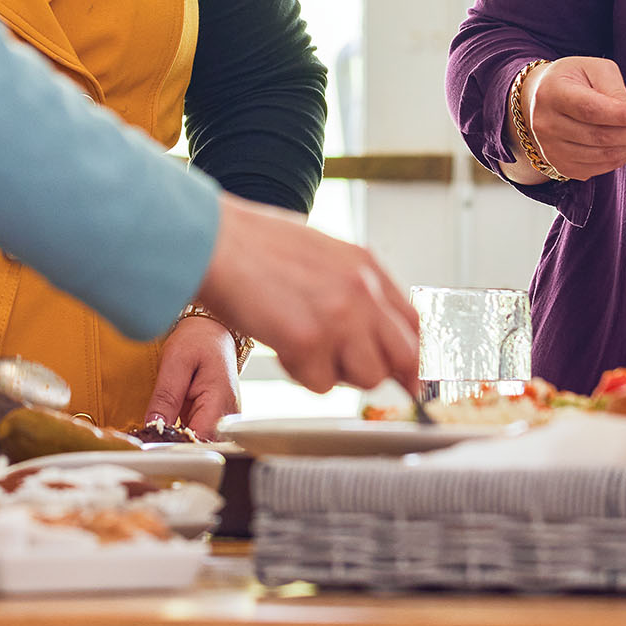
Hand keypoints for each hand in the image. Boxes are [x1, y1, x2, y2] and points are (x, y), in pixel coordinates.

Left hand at [146, 315, 240, 439]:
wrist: (212, 330)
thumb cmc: (198, 340)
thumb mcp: (175, 362)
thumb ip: (166, 397)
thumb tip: (153, 426)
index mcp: (219, 401)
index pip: (197, 439)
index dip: (172, 443)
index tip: (150, 440)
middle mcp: (228, 416)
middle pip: (199, 445)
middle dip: (172, 444)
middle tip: (147, 436)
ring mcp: (224, 419)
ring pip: (198, 442)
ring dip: (176, 440)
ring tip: (155, 430)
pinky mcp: (216, 419)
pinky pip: (198, 433)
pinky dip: (181, 433)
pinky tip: (167, 425)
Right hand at [191, 195, 417, 394]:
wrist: (211, 240)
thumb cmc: (251, 246)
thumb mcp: (320, 253)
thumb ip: (350, 286)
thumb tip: (370, 325)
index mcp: (365, 265)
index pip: (414, 322)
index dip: (410, 354)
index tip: (406, 374)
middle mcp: (362, 290)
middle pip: (405, 356)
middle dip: (381, 371)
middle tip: (352, 371)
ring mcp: (339, 316)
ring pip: (368, 377)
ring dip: (337, 373)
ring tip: (303, 347)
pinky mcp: (309, 341)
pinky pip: (322, 385)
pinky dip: (301, 374)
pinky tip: (280, 345)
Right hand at [513, 56, 625, 181]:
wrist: (538, 100)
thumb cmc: (573, 80)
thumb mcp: (594, 70)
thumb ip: (616, 91)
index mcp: (553, 93)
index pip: (591, 109)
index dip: (624, 115)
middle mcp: (546, 124)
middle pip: (601, 137)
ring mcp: (551, 150)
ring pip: (604, 156)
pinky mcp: (561, 166)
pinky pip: (601, 167)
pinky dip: (625, 157)